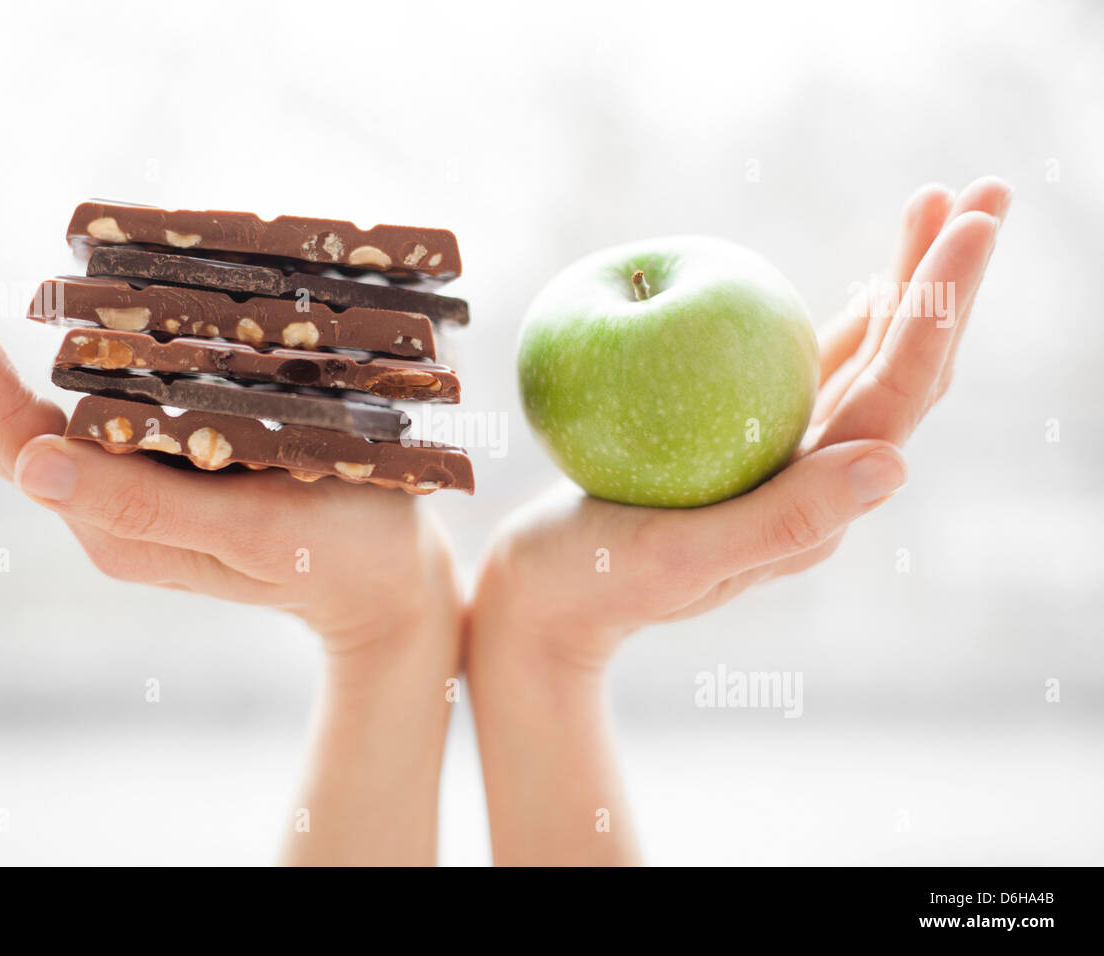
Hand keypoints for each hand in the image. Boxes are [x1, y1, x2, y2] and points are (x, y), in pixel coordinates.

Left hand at [0, 228, 463, 863]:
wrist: (388, 593)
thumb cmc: (343, 558)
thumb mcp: (259, 534)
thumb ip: (148, 508)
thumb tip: (27, 465)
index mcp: (115, 523)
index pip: (2, 423)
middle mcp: (103, 507)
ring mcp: (124, 490)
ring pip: (14, 411)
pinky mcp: (154, 473)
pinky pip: (66, 410)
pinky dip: (24, 353)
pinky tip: (31, 311)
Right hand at [471, 177, 1011, 666]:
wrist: (545, 596)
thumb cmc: (591, 578)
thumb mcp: (676, 557)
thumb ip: (781, 521)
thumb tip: (896, 465)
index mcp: (815, 506)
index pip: (897, 394)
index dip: (939, 306)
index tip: (968, 220)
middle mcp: (817, 481)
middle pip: (905, 370)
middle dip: (949, 282)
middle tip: (987, 190)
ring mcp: (787, 462)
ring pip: (870, 364)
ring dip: (910, 289)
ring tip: (937, 208)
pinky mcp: (751, 448)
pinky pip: (815, 375)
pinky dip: (849, 324)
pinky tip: (871, 286)